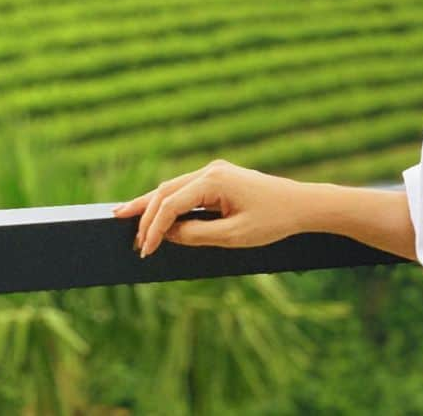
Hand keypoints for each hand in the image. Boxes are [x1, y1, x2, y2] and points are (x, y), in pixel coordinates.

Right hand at [111, 158, 305, 255]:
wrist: (300, 205)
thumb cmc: (271, 221)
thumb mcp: (233, 236)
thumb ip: (197, 235)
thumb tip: (168, 235)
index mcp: (214, 180)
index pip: (172, 204)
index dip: (154, 228)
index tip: (144, 251)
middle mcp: (210, 170)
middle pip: (166, 190)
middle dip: (143, 211)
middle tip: (122, 231)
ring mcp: (214, 172)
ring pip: (173, 187)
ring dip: (152, 205)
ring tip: (126, 218)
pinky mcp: (219, 178)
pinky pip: (186, 189)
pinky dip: (169, 202)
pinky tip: (155, 213)